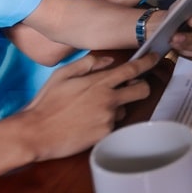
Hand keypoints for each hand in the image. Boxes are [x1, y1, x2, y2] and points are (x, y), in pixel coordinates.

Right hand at [14, 51, 157, 161]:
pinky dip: (105, 122)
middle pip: (142, 90)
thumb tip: (108, 60)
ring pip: (125, 109)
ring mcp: (109, 118)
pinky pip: (113, 125)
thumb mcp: (62, 75)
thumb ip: (87, 64)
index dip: (147, 62)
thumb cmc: (46, 102)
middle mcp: (109, 100)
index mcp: (99, 82)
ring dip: (116, 108)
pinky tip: (87, 123)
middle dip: (142, 86)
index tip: (155, 57)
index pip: (132, 69)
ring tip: (92, 111)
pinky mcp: (105, 135)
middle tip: (133, 86)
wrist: (36, 133)